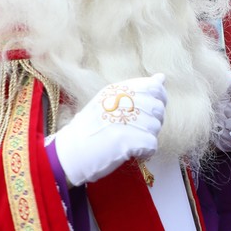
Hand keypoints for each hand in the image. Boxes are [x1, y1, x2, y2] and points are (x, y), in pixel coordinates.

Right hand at [49, 75, 166, 185]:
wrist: (69, 153)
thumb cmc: (90, 130)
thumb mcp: (109, 102)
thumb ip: (138, 90)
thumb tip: (162, 77)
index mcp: (117, 90)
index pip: (153, 87)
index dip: (158, 100)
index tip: (149, 111)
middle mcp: (121, 101)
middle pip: (157, 108)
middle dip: (153, 122)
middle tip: (136, 131)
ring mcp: (124, 119)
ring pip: (156, 127)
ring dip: (147, 138)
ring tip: (130, 143)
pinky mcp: (126, 139)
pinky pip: (152, 144)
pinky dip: (146, 152)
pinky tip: (133, 153)